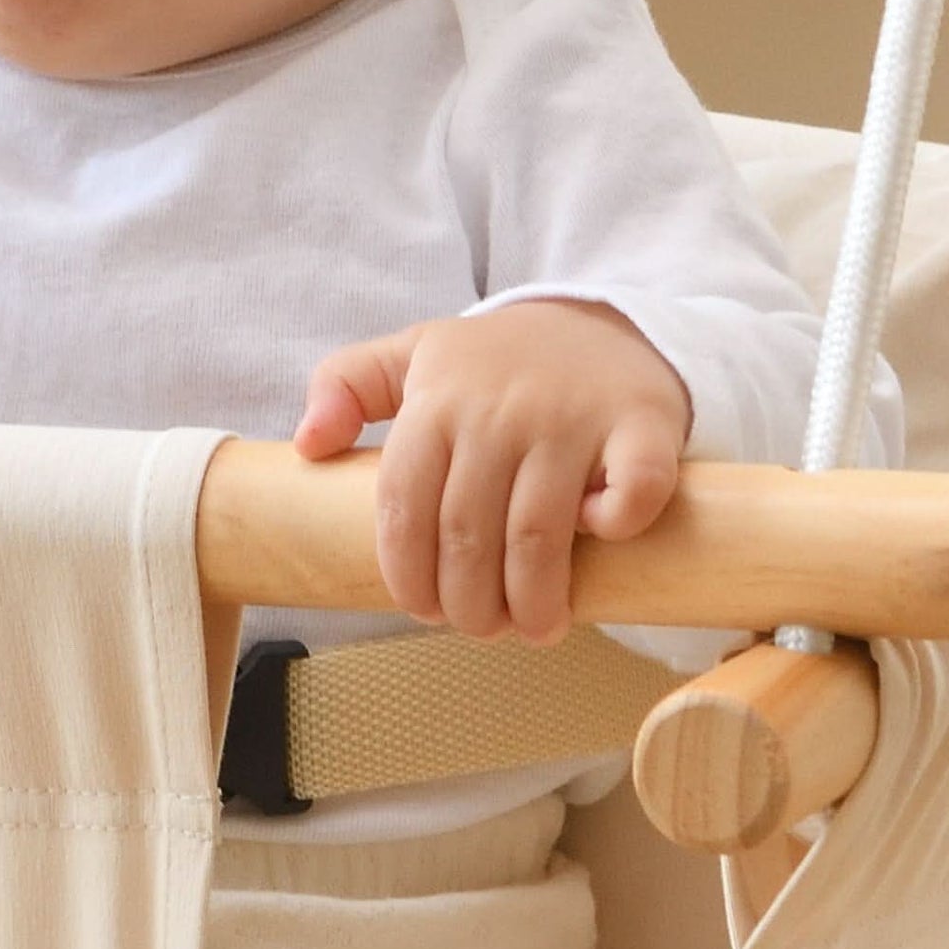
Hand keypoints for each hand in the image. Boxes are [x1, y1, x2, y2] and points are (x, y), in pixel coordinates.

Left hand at [293, 300, 692, 641]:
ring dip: (533, 599)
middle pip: (468, 535)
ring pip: (538, 533)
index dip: (409, 575)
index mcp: (438, 401)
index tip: (422, 609)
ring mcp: (572, 416)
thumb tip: (307, 444)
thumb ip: (347, 385)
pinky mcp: (642, 425)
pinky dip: (617, 525)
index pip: (404, 509)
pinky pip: (632, 489)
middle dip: (469, 603)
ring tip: (535, 627)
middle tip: (481, 628)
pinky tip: (602, 543)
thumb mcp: (414, 354)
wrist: (604, 321)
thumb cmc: (499, 362)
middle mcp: (500, 409)